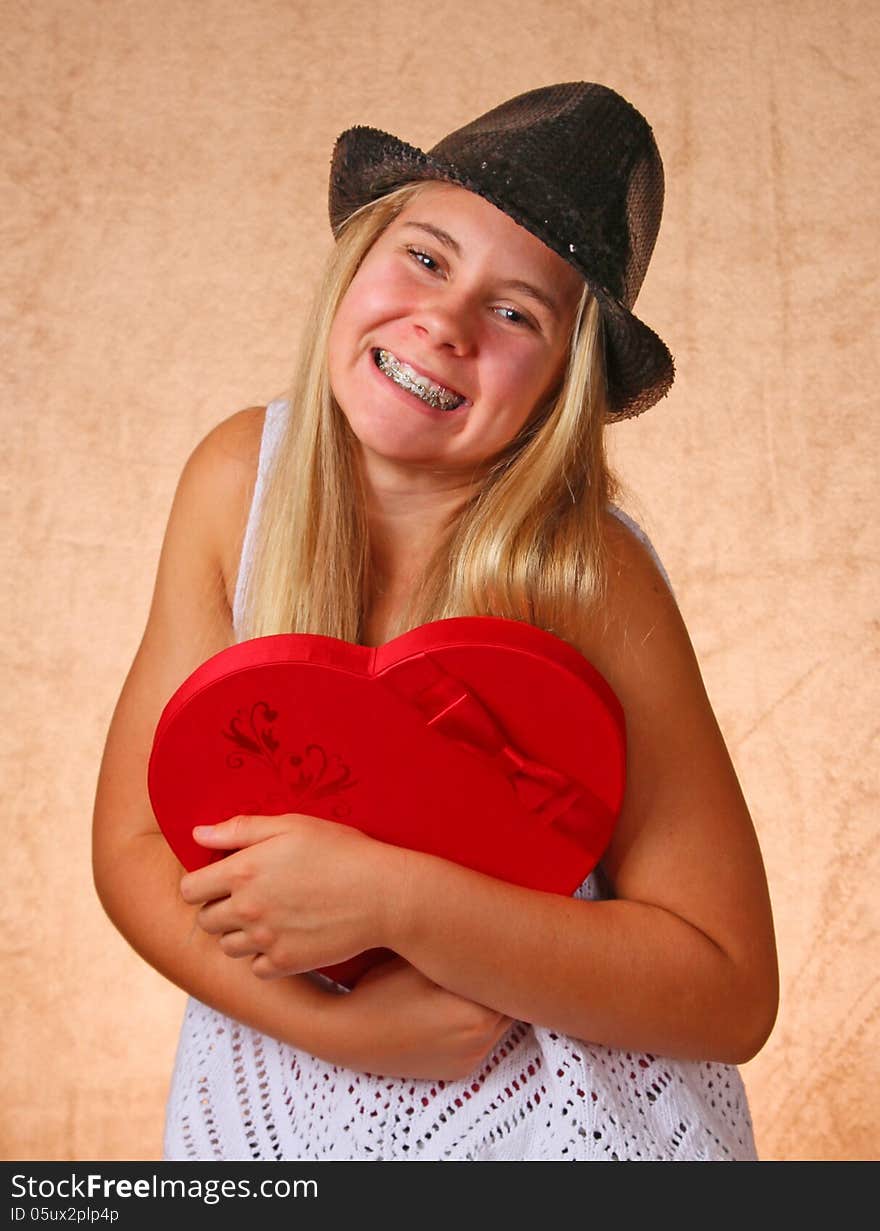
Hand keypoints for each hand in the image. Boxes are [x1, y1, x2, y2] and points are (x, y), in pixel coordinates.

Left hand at [179, 813, 404, 978]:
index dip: (201, 883)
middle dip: (218, 907)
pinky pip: (255, 968)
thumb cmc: (341, 850)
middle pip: (205, 921)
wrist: (383, 894)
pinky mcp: (286, 964)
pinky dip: (263, 956)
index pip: (190, 889)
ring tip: (267, 916)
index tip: (221, 878)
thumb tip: (198, 834)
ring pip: (227, 946)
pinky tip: (284, 937)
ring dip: (239, 933)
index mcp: (243, 871)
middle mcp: (247, 909)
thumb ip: (240, 829)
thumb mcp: (292, 825)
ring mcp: (265, 940)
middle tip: (248, 895)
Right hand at [322, 957, 515, 1080]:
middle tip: (482, 956)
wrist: (348, 1034)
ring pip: (497, 1022)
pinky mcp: (458, 1070)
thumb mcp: (422, 959)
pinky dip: (473, 1024)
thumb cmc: (381, 990)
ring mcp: (470, 1059)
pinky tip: (450, 1008)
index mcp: (478, 1013)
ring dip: (486, 1002)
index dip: (501, 957)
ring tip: (463, 980)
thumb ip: (461, 948)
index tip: (495, 939)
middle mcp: (481, 1042)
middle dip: (495, 980)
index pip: (507, 980)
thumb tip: (490, 931)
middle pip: (507, 1002)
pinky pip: (479, 1041)